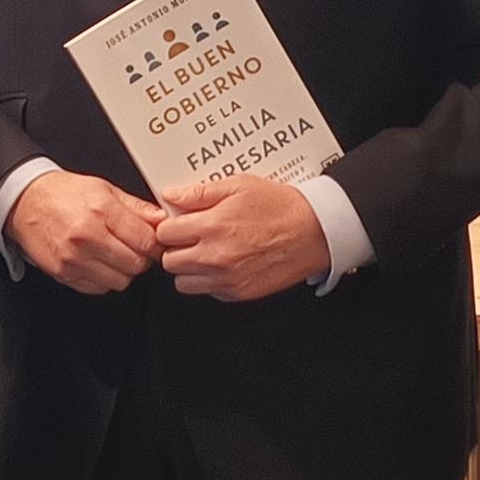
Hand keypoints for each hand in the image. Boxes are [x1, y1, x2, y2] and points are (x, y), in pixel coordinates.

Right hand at [6, 169, 166, 293]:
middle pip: (136, 265)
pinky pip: (99, 288)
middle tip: (135, 248)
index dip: (156, 244)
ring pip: (120, 281)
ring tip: (115, 254)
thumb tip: (162, 219)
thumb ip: (136, 207)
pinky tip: (98, 262)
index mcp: (101, 211)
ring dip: (124, 271)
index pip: (146, 240)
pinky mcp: (63, 274)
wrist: (26, 202)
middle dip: (142, 258)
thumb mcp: (104, 189)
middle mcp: (87, 237)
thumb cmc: (64, 194)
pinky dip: (104, 279)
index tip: (155, 242)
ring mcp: (73, 259)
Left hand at [154, 176, 330, 301]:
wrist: (315, 232)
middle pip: (168, 261)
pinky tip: (224, 263)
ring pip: (183, 282)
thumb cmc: (281, 207)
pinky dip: (210, 281)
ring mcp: (226, 278)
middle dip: (176, 248)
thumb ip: (199, 193)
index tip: (180, 222)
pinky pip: (208, 292)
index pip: (164, 233)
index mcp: (212, 227)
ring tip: (205, 252)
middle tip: (191, 237)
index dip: (170, 226)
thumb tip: (170, 196)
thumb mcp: (239, 186)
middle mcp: (215, 256)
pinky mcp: (238, 293)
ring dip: (189, 268)